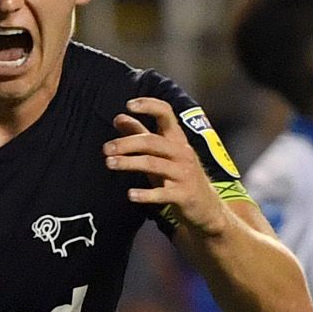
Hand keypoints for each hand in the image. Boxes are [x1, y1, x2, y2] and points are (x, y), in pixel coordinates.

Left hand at [107, 98, 226, 233]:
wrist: (206, 207)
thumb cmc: (179, 176)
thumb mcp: (161, 154)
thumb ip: (140, 135)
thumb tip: (119, 118)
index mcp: (177, 139)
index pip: (166, 114)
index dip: (149, 106)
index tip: (129, 105)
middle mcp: (182, 153)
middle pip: (152, 141)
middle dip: (127, 143)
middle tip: (106, 148)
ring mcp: (183, 174)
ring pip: (153, 164)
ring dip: (129, 163)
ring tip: (110, 163)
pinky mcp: (183, 195)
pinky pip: (162, 193)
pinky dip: (145, 194)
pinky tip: (131, 194)